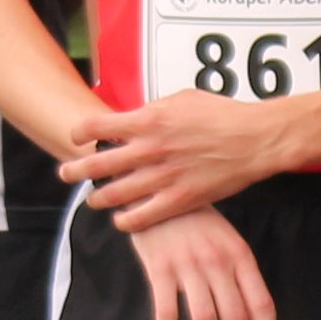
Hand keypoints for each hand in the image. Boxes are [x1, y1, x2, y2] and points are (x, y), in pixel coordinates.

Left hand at [61, 88, 293, 231]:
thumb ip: (152, 110)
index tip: (77, 138)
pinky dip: (126, 220)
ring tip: (93, 199)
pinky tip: (121, 219)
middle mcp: (150, 149)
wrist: (254, 140)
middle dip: (76, 170)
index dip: (81, 133)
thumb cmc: (222, 115)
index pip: (96, 126)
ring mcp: (163, 177)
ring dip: (97, 198)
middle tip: (66, 174)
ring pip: (114, 194)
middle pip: (97, 164)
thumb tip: (132, 118)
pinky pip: (142, 217)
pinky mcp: (179, 200)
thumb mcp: (182, 99)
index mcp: (148, 120)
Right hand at [124, 206, 278, 319]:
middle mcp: (218, 263)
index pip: (261, 303)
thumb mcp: (228, 239)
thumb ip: (239, 273)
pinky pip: (166, 313)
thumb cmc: (197, 220)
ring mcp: (188, 267)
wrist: (158, 190)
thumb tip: (252, 316)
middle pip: (235, 318)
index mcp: (240, 256)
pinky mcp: (159, 270)